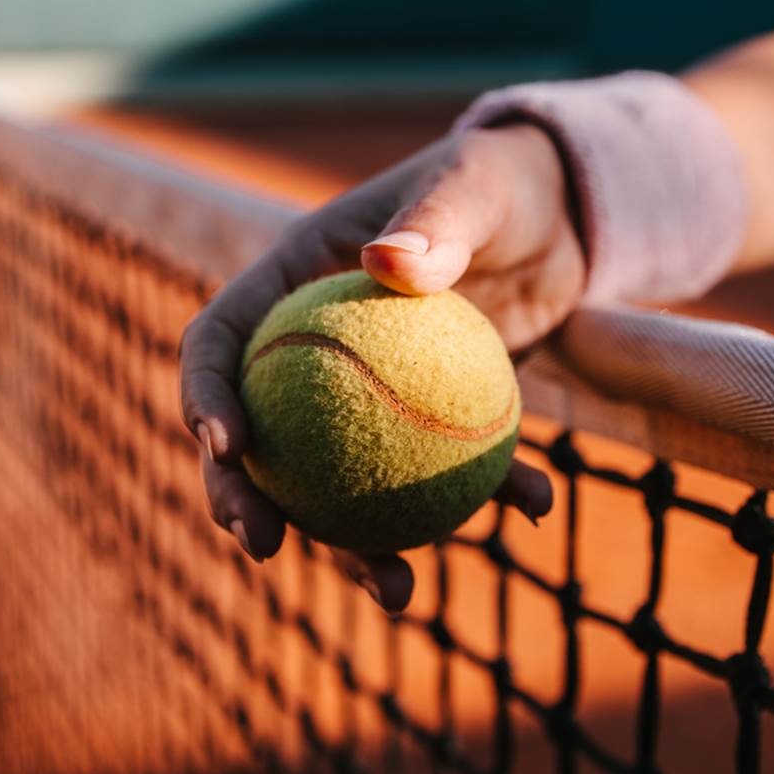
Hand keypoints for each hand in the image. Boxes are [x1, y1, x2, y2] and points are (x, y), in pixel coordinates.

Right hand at [180, 124, 582, 611]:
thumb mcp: (476, 186)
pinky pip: (437, 473)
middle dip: (243, 498)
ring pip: (337, 480)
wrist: (568, 213)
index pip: (221, 339)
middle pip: (257, 434)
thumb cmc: (504, 180)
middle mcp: (314, 349)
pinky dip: (482, 500)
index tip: (226, 447)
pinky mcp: (426, 422)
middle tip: (262, 545)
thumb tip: (383, 262)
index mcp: (293, 282)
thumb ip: (434, 221)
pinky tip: (533, 510)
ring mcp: (366, 395)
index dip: (206, 395)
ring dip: (355, 545)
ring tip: (396, 592)